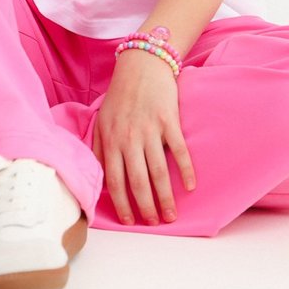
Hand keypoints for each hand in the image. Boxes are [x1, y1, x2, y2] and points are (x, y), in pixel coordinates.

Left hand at [92, 50, 195, 224]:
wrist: (141, 65)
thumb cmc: (120, 95)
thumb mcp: (101, 120)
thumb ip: (98, 148)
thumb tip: (100, 178)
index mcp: (110, 140)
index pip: (115, 181)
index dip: (122, 204)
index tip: (130, 221)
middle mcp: (129, 138)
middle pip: (138, 182)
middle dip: (146, 207)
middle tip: (154, 223)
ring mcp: (150, 130)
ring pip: (158, 172)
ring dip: (165, 197)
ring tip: (171, 215)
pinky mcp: (169, 121)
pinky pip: (179, 151)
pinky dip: (186, 170)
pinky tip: (190, 186)